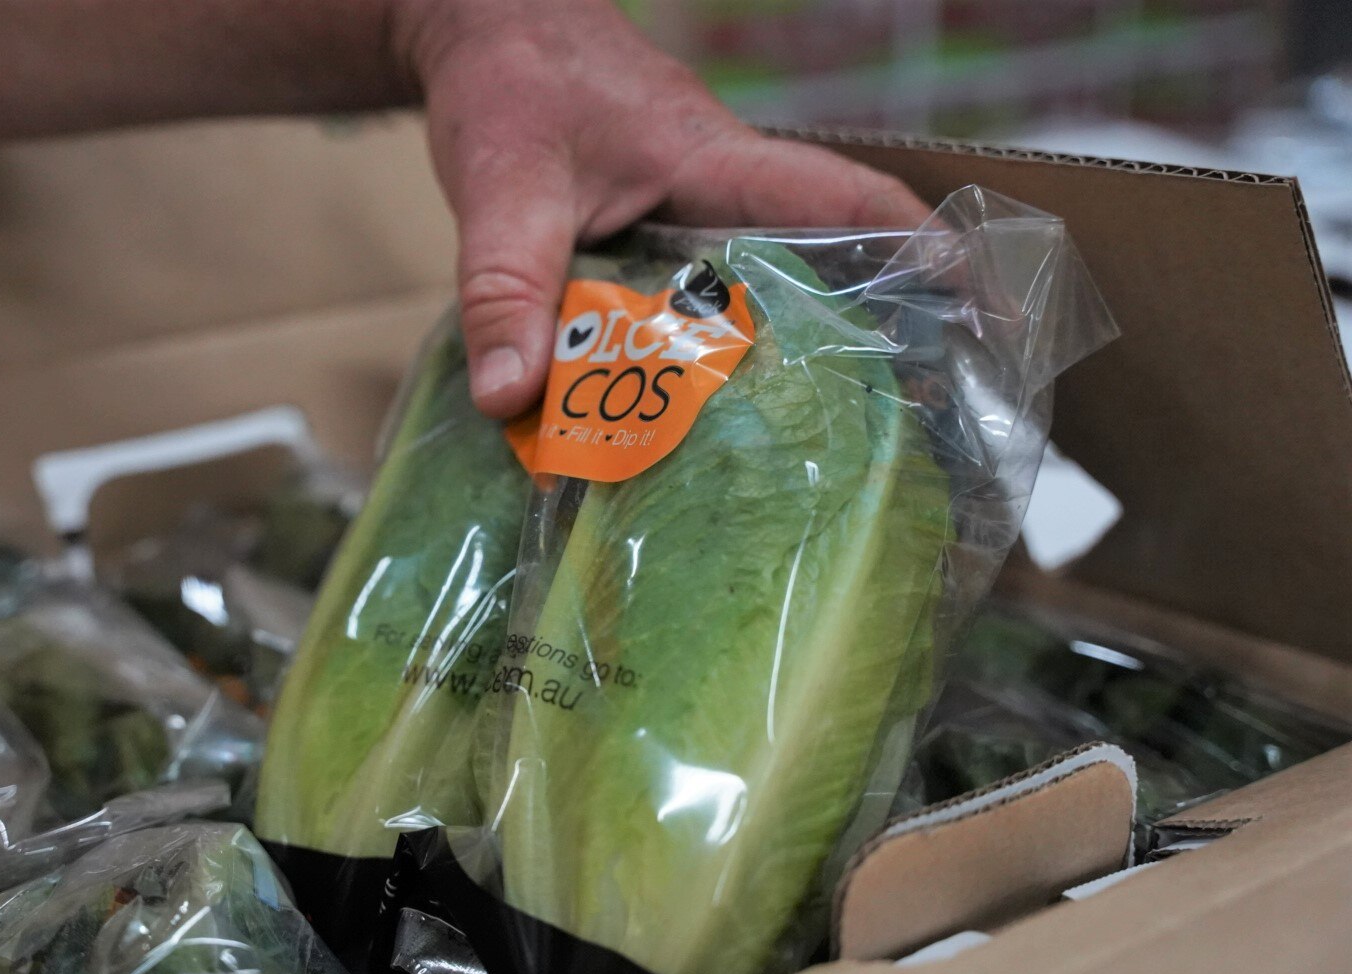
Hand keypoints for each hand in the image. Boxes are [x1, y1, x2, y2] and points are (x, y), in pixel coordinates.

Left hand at [398, 0, 929, 417]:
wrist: (483, 28)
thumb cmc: (512, 80)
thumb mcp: (503, 189)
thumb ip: (505, 293)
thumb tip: (511, 398)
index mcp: (718, 163)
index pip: (845, 198)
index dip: (916, 249)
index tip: (980, 310)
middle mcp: (720, 192)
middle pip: (818, 263)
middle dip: (866, 332)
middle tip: (905, 421)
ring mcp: (689, 213)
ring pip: (756, 291)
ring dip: (781, 356)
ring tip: (814, 443)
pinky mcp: (653, 233)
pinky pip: (697, 300)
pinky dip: (704, 355)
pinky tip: (694, 417)